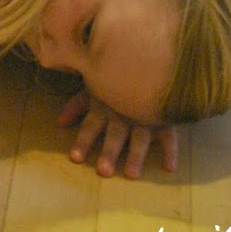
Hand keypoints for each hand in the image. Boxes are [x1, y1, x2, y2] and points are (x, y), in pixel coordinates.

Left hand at [57, 87, 178, 178]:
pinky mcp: (163, 116)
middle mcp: (123, 111)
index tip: (75, 158)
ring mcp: (144, 114)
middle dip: (109, 151)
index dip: (83, 140)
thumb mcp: (94, 87)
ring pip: (140, 136)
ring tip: (131, 174)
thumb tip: (59, 124)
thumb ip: (77, 105)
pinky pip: (169, 133)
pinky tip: (170, 166)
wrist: (145, 57)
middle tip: (103, 171)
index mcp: (104, 104)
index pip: (91, 125)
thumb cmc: (114, 75)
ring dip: (135, 154)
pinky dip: (170, 149)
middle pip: (115, 134)